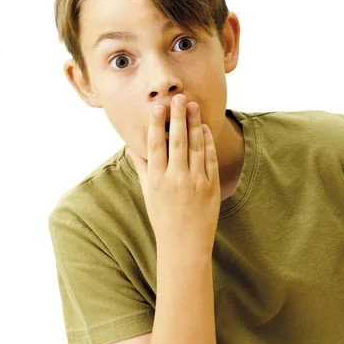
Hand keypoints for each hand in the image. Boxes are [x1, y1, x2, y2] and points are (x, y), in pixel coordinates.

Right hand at [126, 94, 220, 254]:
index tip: (158, 107)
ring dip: (194, 124)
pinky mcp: (211, 187)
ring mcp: (195, 182)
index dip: (156, 124)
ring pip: (195, 146)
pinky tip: (204, 128)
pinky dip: (207, 142)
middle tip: (178, 98)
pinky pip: (210, 159)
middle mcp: (175, 179)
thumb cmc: (162, 218)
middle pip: (176, 141)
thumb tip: (132, 147)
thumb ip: (142, 168)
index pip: (155, 145)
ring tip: (193, 106)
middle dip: (177, 117)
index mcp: (156, 180)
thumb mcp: (148, 194)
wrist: (184, 245)